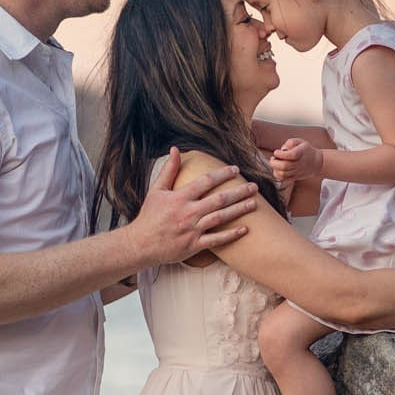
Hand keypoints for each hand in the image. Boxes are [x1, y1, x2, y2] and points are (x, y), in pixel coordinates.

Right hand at [127, 149, 260, 265]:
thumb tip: (175, 149)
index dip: (222, 174)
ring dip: (239, 210)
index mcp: (179, 197)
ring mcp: (192, 230)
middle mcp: (188, 212)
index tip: (235, 169)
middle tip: (253, 186)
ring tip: (253, 203)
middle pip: (219, 199)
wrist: (141, 244)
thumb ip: (169, 170)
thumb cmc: (149, 216)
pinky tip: (245, 229)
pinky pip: (216, 240)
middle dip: (238, 192)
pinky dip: (231, 235)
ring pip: (221, 218)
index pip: (205, 181)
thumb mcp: (156, 190)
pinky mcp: (194, 245)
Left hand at [269, 137, 320, 188]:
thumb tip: (282, 149)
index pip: (290, 155)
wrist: (316, 163)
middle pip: (284, 166)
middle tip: (273, 158)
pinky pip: (284, 179)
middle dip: (274, 162)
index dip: (280, 154)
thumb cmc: (306, 150)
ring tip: (275, 163)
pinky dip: (277, 174)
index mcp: (300, 153)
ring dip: (275, 169)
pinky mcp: (295, 177)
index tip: (276, 151)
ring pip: (283, 174)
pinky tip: (277, 169)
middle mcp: (299, 163)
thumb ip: (290, 143)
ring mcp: (297, 171)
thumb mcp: (300, 142)